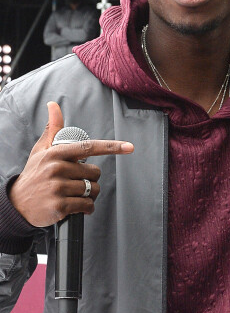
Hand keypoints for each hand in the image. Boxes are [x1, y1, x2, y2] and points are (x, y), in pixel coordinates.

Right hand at [8, 101, 133, 227]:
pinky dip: (87, 208)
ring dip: (90, 194)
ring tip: (76, 195)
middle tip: (77, 182)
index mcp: (56, 153)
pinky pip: (86, 205)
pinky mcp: (59, 206)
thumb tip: (54, 105)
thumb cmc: (34, 174)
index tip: (129, 147)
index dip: (112, 147)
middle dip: (91, 178)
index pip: (89, 147)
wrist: (16, 204)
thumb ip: (53, 128)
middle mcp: (57, 168)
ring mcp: (57, 188)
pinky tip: (79, 208)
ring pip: (92, 189)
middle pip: (94, 172)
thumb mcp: (41, 150)